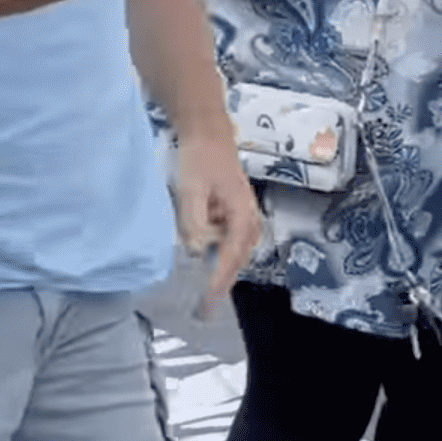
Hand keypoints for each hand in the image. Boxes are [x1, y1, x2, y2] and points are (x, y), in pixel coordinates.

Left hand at [169, 131, 261, 316]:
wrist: (209, 134)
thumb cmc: (201, 160)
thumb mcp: (192, 190)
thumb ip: (195, 223)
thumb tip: (198, 251)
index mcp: (243, 219)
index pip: (231, 259)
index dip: (218, 281)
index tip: (208, 301)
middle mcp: (249, 223)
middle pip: (236, 260)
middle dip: (221, 281)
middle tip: (204, 306)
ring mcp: (244, 218)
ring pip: (232, 252)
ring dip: (219, 267)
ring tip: (202, 286)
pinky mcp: (234, 214)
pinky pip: (227, 241)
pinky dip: (216, 252)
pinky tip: (202, 255)